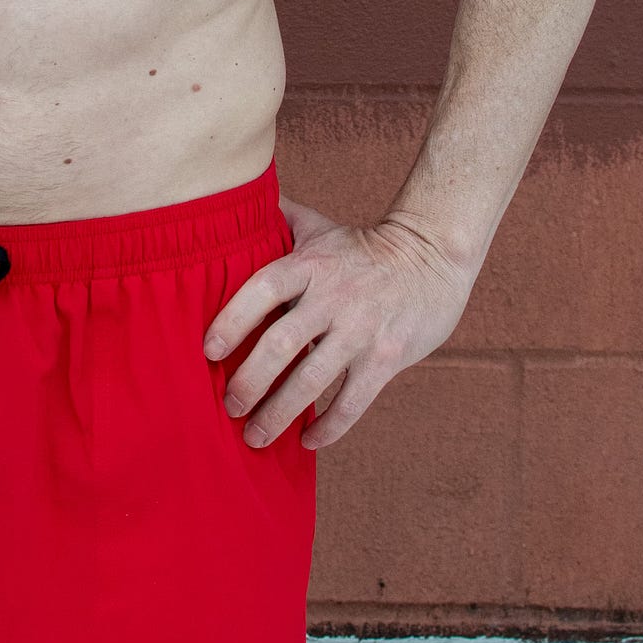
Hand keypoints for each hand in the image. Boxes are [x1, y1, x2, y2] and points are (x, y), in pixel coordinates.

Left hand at [203, 197, 474, 450]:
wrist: (434, 255)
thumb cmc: (364, 246)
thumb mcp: (319, 226)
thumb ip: (277, 220)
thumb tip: (230, 200)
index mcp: (310, 265)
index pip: (262, 289)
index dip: (232, 320)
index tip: (208, 352)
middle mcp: (333, 297)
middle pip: (281, 343)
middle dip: (249, 381)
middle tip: (228, 406)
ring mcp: (361, 330)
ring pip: (313, 380)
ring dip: (279, 414)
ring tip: (255, 437)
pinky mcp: (387, 357)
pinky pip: (353, 401)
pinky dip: (329, 426)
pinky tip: (308, 442)